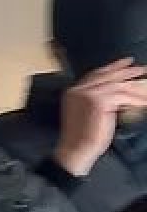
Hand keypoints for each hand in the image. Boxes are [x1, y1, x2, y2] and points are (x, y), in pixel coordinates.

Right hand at [54, 58, 146, 175]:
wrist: (76, 149)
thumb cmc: (81, 137)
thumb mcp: (86, 113)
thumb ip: (95, 100)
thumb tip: (116, 93)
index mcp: (73, 92)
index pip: (94, 74)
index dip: (111, 68)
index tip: (125, 62)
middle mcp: (78, 90)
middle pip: (106, 75)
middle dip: (125, 71)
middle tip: (140, 68)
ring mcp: (87, 94)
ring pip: (117, 85)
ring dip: (134, 86)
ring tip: (146, 84)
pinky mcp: (99, 101)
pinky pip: (123, 96)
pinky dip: (135, 100)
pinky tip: (143, 102)